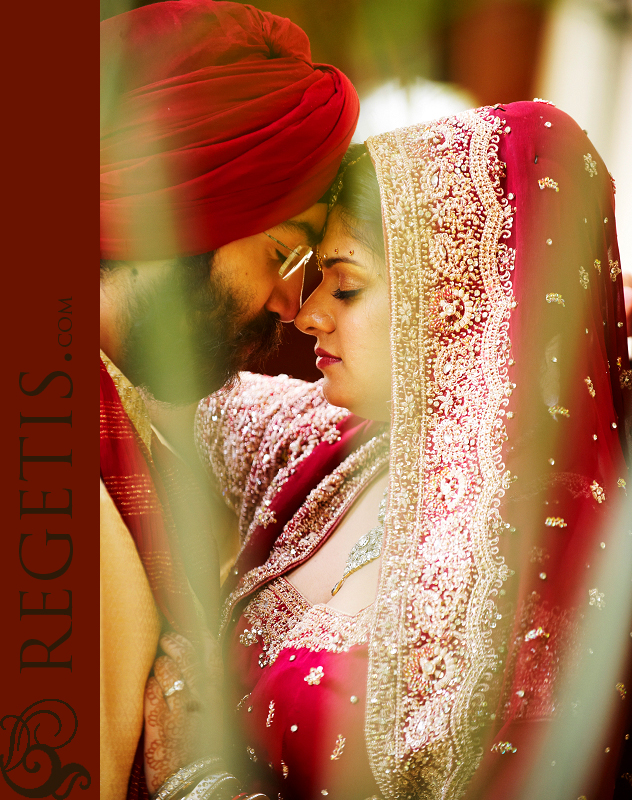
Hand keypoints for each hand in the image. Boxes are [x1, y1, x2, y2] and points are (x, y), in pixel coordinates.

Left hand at [144, 631, 223, 793]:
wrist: (195, 782)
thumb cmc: (201, 744)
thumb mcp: (212, 709)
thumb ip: (205, 681)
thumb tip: (191, 652)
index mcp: (216, 689)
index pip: (209, 647)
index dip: (197, 627)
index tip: (187, 613)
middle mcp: (201, 695)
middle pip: (187, 651)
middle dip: (173, 640)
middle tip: (164, 639)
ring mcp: (181, 707)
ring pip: (166, 668)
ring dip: (158, 664)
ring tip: (157, 667)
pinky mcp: (160, 721)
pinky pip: (151, 690)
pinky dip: (149, 686)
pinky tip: (150, 690)